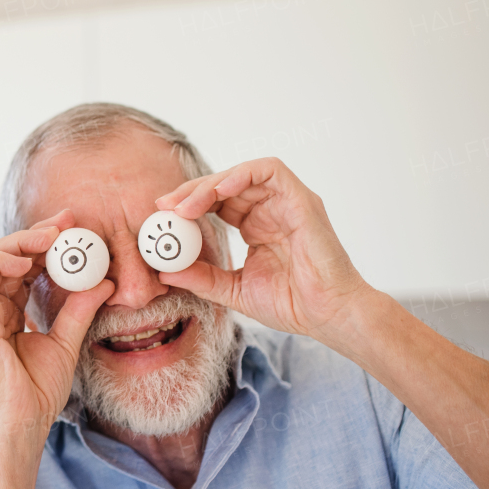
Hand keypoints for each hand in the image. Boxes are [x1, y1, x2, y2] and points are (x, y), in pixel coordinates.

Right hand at [0, 211, 113, 441]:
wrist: (20, 426)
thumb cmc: (35, 394)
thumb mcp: (66, 342)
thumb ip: (79, 311)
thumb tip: (104, 282)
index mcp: (6, 313)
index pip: (22, 267)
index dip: (44, 245)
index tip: (73, 231)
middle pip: (5, 256)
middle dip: (35, 234)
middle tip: (66, 222)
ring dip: (19, 240)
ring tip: (51, 237)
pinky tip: (27, 258)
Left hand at [154, 157, 374, 342]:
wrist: (327, 316)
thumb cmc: (291, 304)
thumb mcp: (233, 290)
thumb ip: (201, 278)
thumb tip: (164, 272)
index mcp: (256, 226)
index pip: (216, 203)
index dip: (188, 205)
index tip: (161, 215)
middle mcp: (270, 209)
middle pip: (224, 185)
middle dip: (191, 192)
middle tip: (165, 206)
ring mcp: (286, 202)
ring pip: (242, 174)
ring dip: (209, 185)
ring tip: (186, 206)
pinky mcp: (302, 199)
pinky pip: (271, 171)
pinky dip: (242, 174)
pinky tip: (218, 190)